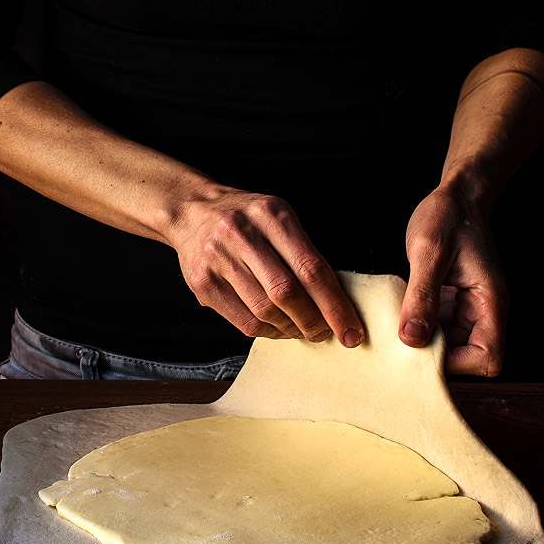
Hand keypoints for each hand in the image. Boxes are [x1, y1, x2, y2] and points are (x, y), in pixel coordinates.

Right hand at [167, 188, 364, 345]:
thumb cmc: (247, 218)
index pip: (310, 268)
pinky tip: (279, 328)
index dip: (335, 305)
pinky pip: (244, 321)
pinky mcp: (202, 283)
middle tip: (327, 333)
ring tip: (303, 330)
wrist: (192, 210)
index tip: (352, 330)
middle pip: (287, 292)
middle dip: (314, 321)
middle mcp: (241, 233)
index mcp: (270, 214)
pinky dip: (269, 331)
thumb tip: (335, 301)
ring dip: (292, 329)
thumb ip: (304, 252)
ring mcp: (218, 258)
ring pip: (265, 311)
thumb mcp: (278, 217)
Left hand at [399, 185, 507, 375]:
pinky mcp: (453, 303)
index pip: (487, 358)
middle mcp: (484, 311)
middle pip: (470, 359)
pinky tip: (402, 312)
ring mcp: (468, 308)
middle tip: (403, 341)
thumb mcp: (429, 253)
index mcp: (490, 302)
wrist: (455, 196)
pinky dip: (421, 326)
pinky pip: (439, 328)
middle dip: (437, 355)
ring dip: (426, 341)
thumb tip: (412, 339)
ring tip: (399, 325)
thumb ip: (422, 295)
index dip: (457, 363)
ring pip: (451, 346)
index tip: (423, 347)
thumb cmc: (447, 217)